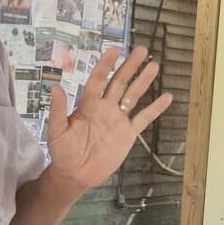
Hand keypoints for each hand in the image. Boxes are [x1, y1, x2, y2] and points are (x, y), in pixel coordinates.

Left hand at [46, 47, 171, 192]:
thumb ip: (58, 110)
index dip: (105, 65)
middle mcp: (105, 108)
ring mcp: (118, 120)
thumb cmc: (62, 152)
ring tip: (154, 66)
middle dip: (129, 66)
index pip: (98, 80)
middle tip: (141, 50)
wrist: (75, 174)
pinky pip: (144, 118)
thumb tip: (55, 87)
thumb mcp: (56, 131)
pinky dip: (155, 108)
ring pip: (133, 96)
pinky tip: (167, 97)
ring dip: (143, 81)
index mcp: (88, 105)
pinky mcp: (128, 134)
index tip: (114, 50)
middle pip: (119, 83)